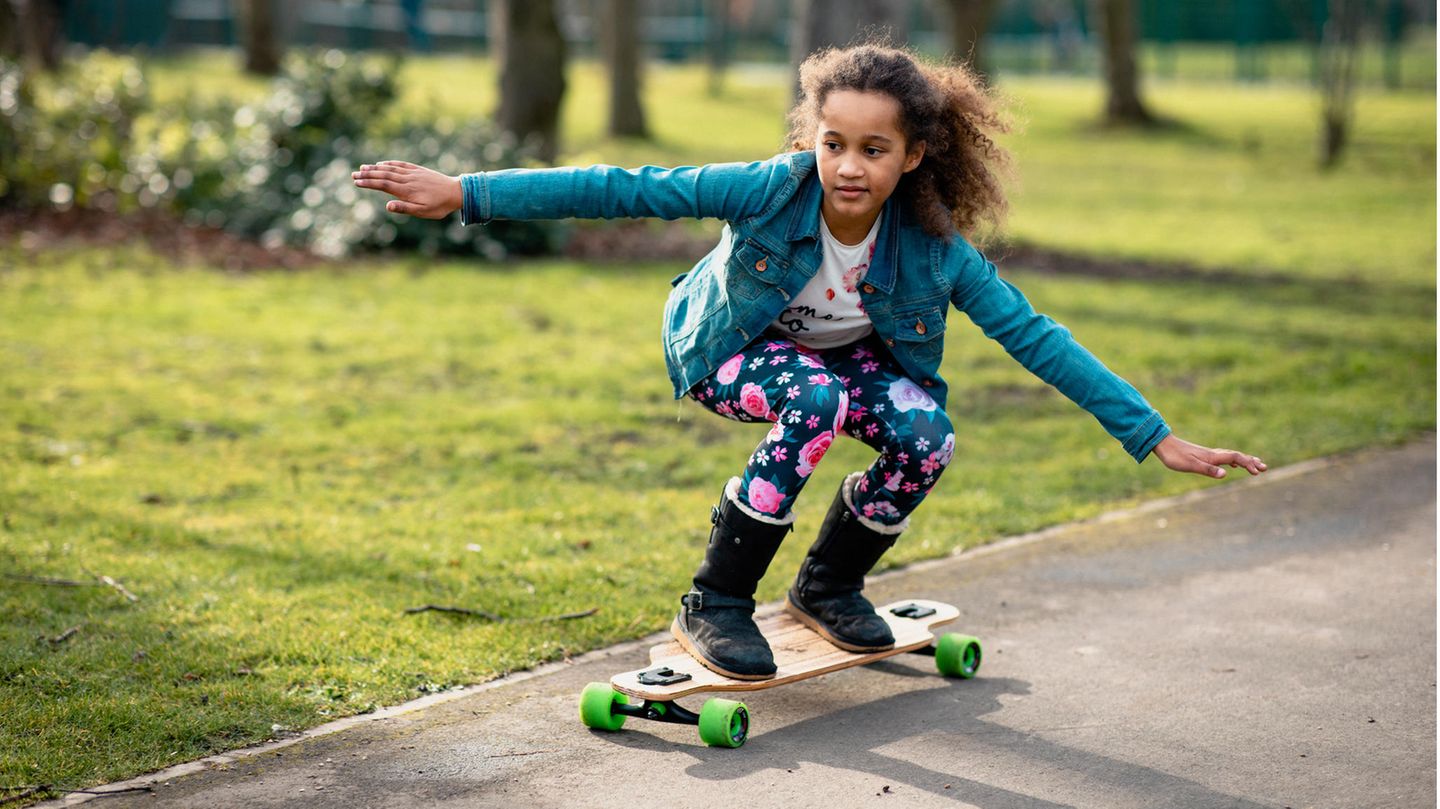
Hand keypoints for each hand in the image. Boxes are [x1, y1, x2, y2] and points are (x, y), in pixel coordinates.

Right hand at [351, 160, 461, 218]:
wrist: (456, 192)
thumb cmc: (440, 206)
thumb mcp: (423, 212)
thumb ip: (405, 208)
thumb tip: (387, 206)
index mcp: (407, 190)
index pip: (383, 185)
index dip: (369, 183)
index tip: (356, 182)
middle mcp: (407, 179)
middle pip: (383, 175)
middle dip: (367, 175)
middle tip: (353, 175)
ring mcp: (413, 173)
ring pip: (390, 169)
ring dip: (375, 168)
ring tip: (362, 168)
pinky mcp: (418, 170)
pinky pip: (401, 165)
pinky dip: (389, 163)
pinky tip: (382, 164)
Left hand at [1151, 434, 1266, 478]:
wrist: (1162, 444)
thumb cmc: (1174, 457)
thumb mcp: (1190, 466)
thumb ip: (1207, 470)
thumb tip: (1225, 474)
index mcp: (1212, 456)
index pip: (1236, 458)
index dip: (1248, 464)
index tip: (1258, 472)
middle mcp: (1213, 454)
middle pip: (1237, 456)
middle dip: (1251, 462)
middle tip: (1265, 468)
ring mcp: (1209, 454)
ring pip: (1231, 456)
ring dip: (1245, 461)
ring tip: (1256, 465)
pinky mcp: (1204, 455)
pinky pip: (1224, 457)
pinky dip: (1234, 460)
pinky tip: (1234, 464)